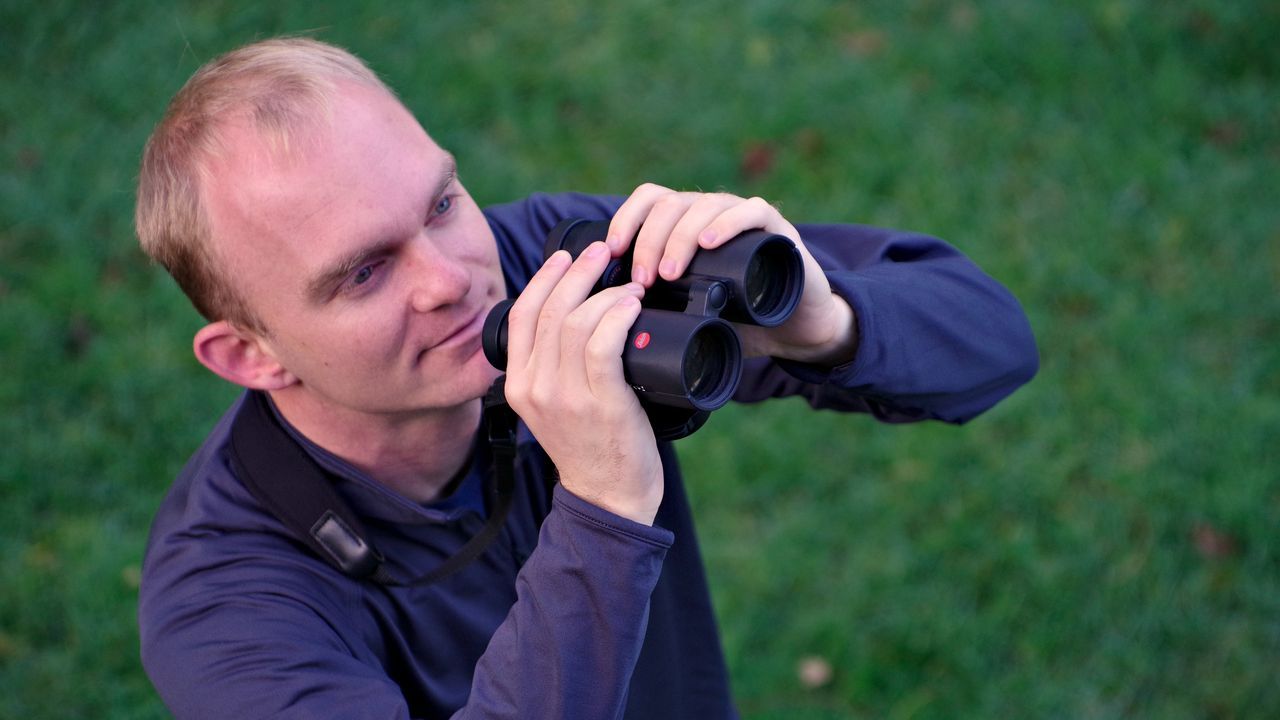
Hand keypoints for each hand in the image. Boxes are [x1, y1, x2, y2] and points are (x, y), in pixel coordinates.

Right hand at [502, 241, 663, 524]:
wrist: (608, 499)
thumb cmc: (592, 447)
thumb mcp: (555, 406)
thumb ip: (553, 368)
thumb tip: (576, 316)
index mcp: (518, 385)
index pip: (522, 315)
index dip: (545, 278)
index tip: (566, 256)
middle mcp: (535, 388)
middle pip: (550, 310)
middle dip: (578, 272)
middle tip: (602, 252)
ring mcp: (565, 397)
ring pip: (576, 323)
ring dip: (605, 293)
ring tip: (629, 285)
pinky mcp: (601, 403)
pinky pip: (603, 346)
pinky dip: (618, 317)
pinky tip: (631, 305)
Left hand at [605, 183, 858, 365]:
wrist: (796, 329)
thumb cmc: (739, 320)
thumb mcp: (689, 313)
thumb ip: (658, 309)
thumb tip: (609, 324)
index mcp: (688, 225)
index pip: (650, 200)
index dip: (627, 219)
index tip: (612, 252)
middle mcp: (713, 213)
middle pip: (671, 204)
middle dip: (649, 239)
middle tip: (643, 280)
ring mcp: (745, 218)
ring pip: (705, 205)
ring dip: (680, 236)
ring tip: (670, 273)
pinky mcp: (777, 230)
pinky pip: (752, 211)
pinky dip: (728, 222)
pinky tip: (710, 242)